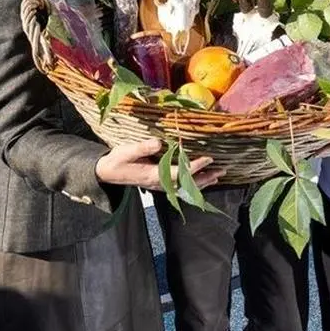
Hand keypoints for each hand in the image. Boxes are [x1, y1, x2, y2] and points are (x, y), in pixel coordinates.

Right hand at [95, 138, 223, 189]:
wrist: (108, 172)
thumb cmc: (118, 160)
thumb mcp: (126, 151)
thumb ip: (142, 148)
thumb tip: (158, 143)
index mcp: (153, 175)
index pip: (180, 172)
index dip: (195, 166)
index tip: (208, 158)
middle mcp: (160, 184)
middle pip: (187, 183)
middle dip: (205, 177)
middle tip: (221, 171)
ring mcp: (160, 186)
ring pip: (185, 187)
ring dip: (202, 182)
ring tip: (217, 176)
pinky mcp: (160, 184)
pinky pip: (180, 186)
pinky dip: (193, 184)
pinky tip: (202, 181)